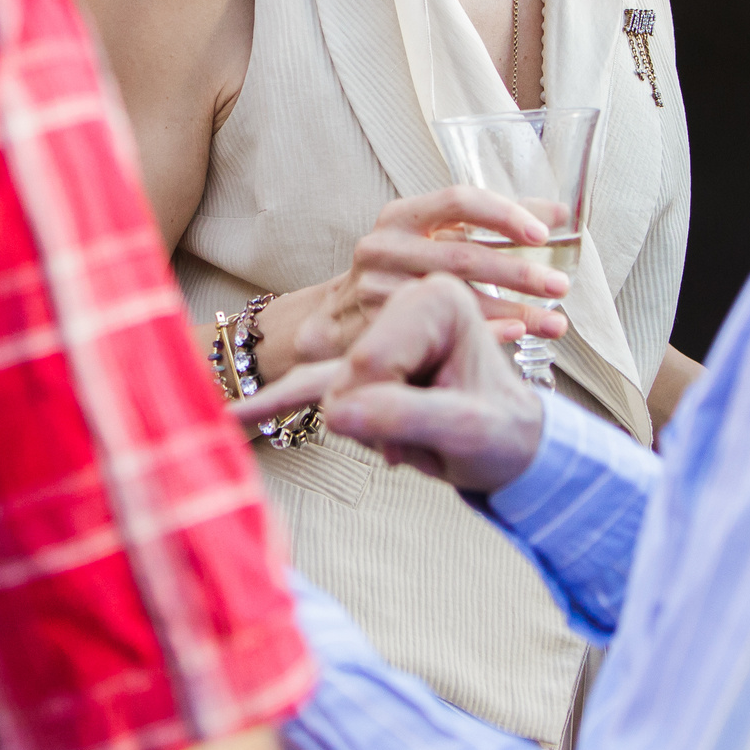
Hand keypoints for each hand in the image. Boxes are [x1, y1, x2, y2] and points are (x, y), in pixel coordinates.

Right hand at [233, 275, 546, 492]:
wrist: (514, 449)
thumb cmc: (506, 432)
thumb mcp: (472, 430)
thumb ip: (410, 415)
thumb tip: (338, 414)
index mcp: (436, 300)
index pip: (373, 357)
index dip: (385, 408)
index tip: (421, 434)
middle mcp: (403, 304)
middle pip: (348, 371)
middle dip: (371, 421)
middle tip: (415, 446)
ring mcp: (379, 335)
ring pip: (330, 385)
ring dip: (355, 427)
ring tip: (357, 441)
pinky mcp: (364, 364)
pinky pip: (309, 385)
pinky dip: (277, 403)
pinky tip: (235, 415)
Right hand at [258, 187, 569, 382]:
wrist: (335, 318)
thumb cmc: (402, 271)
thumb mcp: (437, 238)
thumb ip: (494, 223)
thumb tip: (559, 213)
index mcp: (403, 215)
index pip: (458, 200)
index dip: (503, 215)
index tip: (543, 237)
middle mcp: (384, 245)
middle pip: (462, 254)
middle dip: (520, 273)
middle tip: (560, 286)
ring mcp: (375, 288)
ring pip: (454, 297)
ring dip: (513, 310)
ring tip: (554, 323)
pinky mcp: (376, 326)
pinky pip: (439, 330)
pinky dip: (483, 332)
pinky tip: (516, 336)